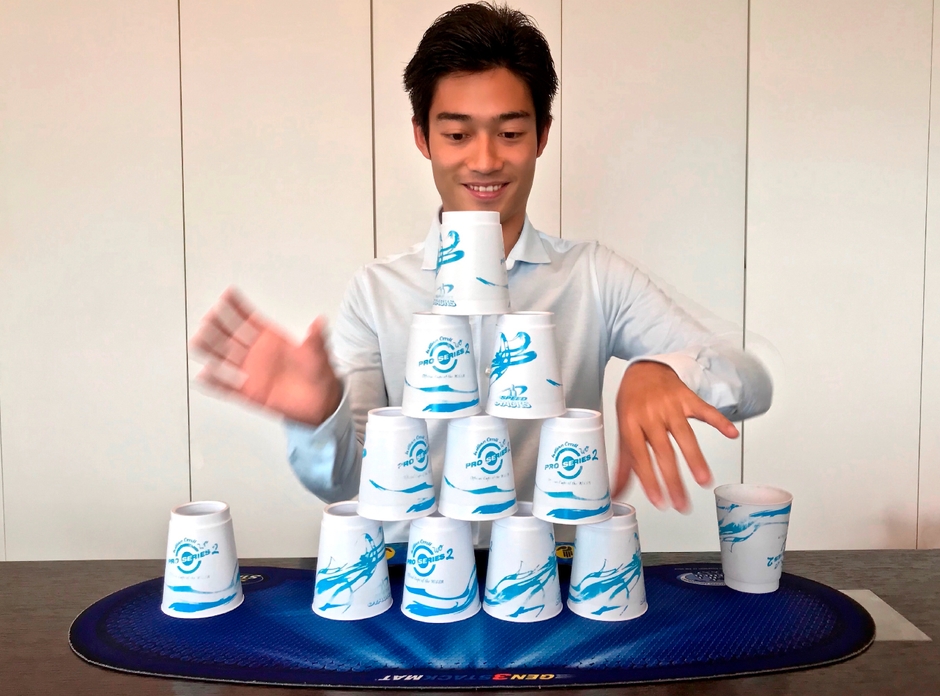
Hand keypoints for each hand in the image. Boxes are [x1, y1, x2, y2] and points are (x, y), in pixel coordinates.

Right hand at [189, 288, 342, 425]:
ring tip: (197, 341)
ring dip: (211, 350)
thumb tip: (319, 323)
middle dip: (218, 326)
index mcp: (271, 340)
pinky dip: (216, 382)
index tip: (226, 295)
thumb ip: (316, 341)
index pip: (250, 320)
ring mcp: (252, 373)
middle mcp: (257, 353)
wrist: (321, 404)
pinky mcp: (250, 393)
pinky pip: (229, 387)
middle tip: (207, 318)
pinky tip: (203, 376)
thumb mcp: (319, 356)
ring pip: (225, 358)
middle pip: (231, 336)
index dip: (238, 307)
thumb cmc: (319, 375)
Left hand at [614, 361, 738, 511]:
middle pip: (663, 451)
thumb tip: (616, 491)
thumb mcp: (622, 428)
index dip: (649, 480)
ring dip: (695, 459)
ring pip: (684, 435)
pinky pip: (705, 410)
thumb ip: (623, 462)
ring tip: (704, 480)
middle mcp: (650, 414)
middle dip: (673, 479)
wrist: (644, 367)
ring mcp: (670, 405)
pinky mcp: (687, 397)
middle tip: (682, 503)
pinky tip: (731, 434)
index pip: (639, 456)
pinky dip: (719, 421)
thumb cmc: (632, 401)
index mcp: (630, 423)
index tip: (658, 500)